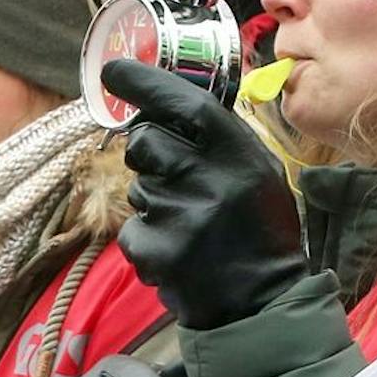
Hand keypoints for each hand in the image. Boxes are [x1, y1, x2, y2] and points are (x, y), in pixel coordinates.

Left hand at [102, 59, 307, 329]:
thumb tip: (171, 100)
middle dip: (148, 151)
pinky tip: (177, 250)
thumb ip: (222, 140)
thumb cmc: (260, 233)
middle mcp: (210, 182)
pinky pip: (131, 228)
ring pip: (138, 187)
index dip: (146, 83)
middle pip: (146, 141)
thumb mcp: (260, 175)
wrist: (262, 305)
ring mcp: (181, 218)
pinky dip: (147, 237)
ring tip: (189, 225)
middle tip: (174, 176)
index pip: (186, 105)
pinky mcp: (157, 252)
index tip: (114, 70)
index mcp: (241, 157)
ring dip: (154, 200)